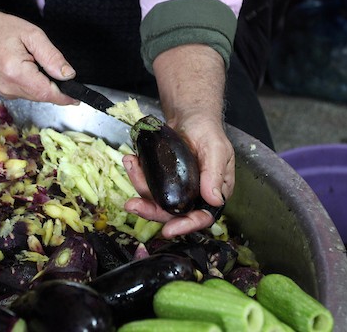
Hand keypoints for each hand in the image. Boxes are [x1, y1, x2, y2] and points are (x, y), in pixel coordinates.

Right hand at [0, 0, 77, 105]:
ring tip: (42, 65)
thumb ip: (51, 56)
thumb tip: (68, 75)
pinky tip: (34, 70)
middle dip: (57, 89)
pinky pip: (28, 93)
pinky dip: (37, 85)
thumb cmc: (1, 28)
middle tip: (63, 73)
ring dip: (46, 86)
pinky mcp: (5, 91)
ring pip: (36, 96)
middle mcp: (9, 87)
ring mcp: (6, 91)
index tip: (78, 97)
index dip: (65, 96)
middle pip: (43, 96)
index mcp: (16, 72)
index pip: (47, 93)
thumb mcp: (32, 35)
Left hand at [123, 44, 234, 237]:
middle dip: (151, 210)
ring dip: (140, 187)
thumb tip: (214, 199)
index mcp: (213, 193)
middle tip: (132, 205)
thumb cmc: (208, 131)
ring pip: (156, 200)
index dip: (186, 226)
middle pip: (173, 214)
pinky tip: (131, 159)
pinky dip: (137, 174)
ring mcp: (176, 190)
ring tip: (130, 164)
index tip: (168, 230)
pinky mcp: (162, 181)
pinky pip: (148, 185)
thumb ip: (214, 174)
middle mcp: (194, 196)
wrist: (190, 117)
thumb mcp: (216, 149)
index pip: (203, 216)